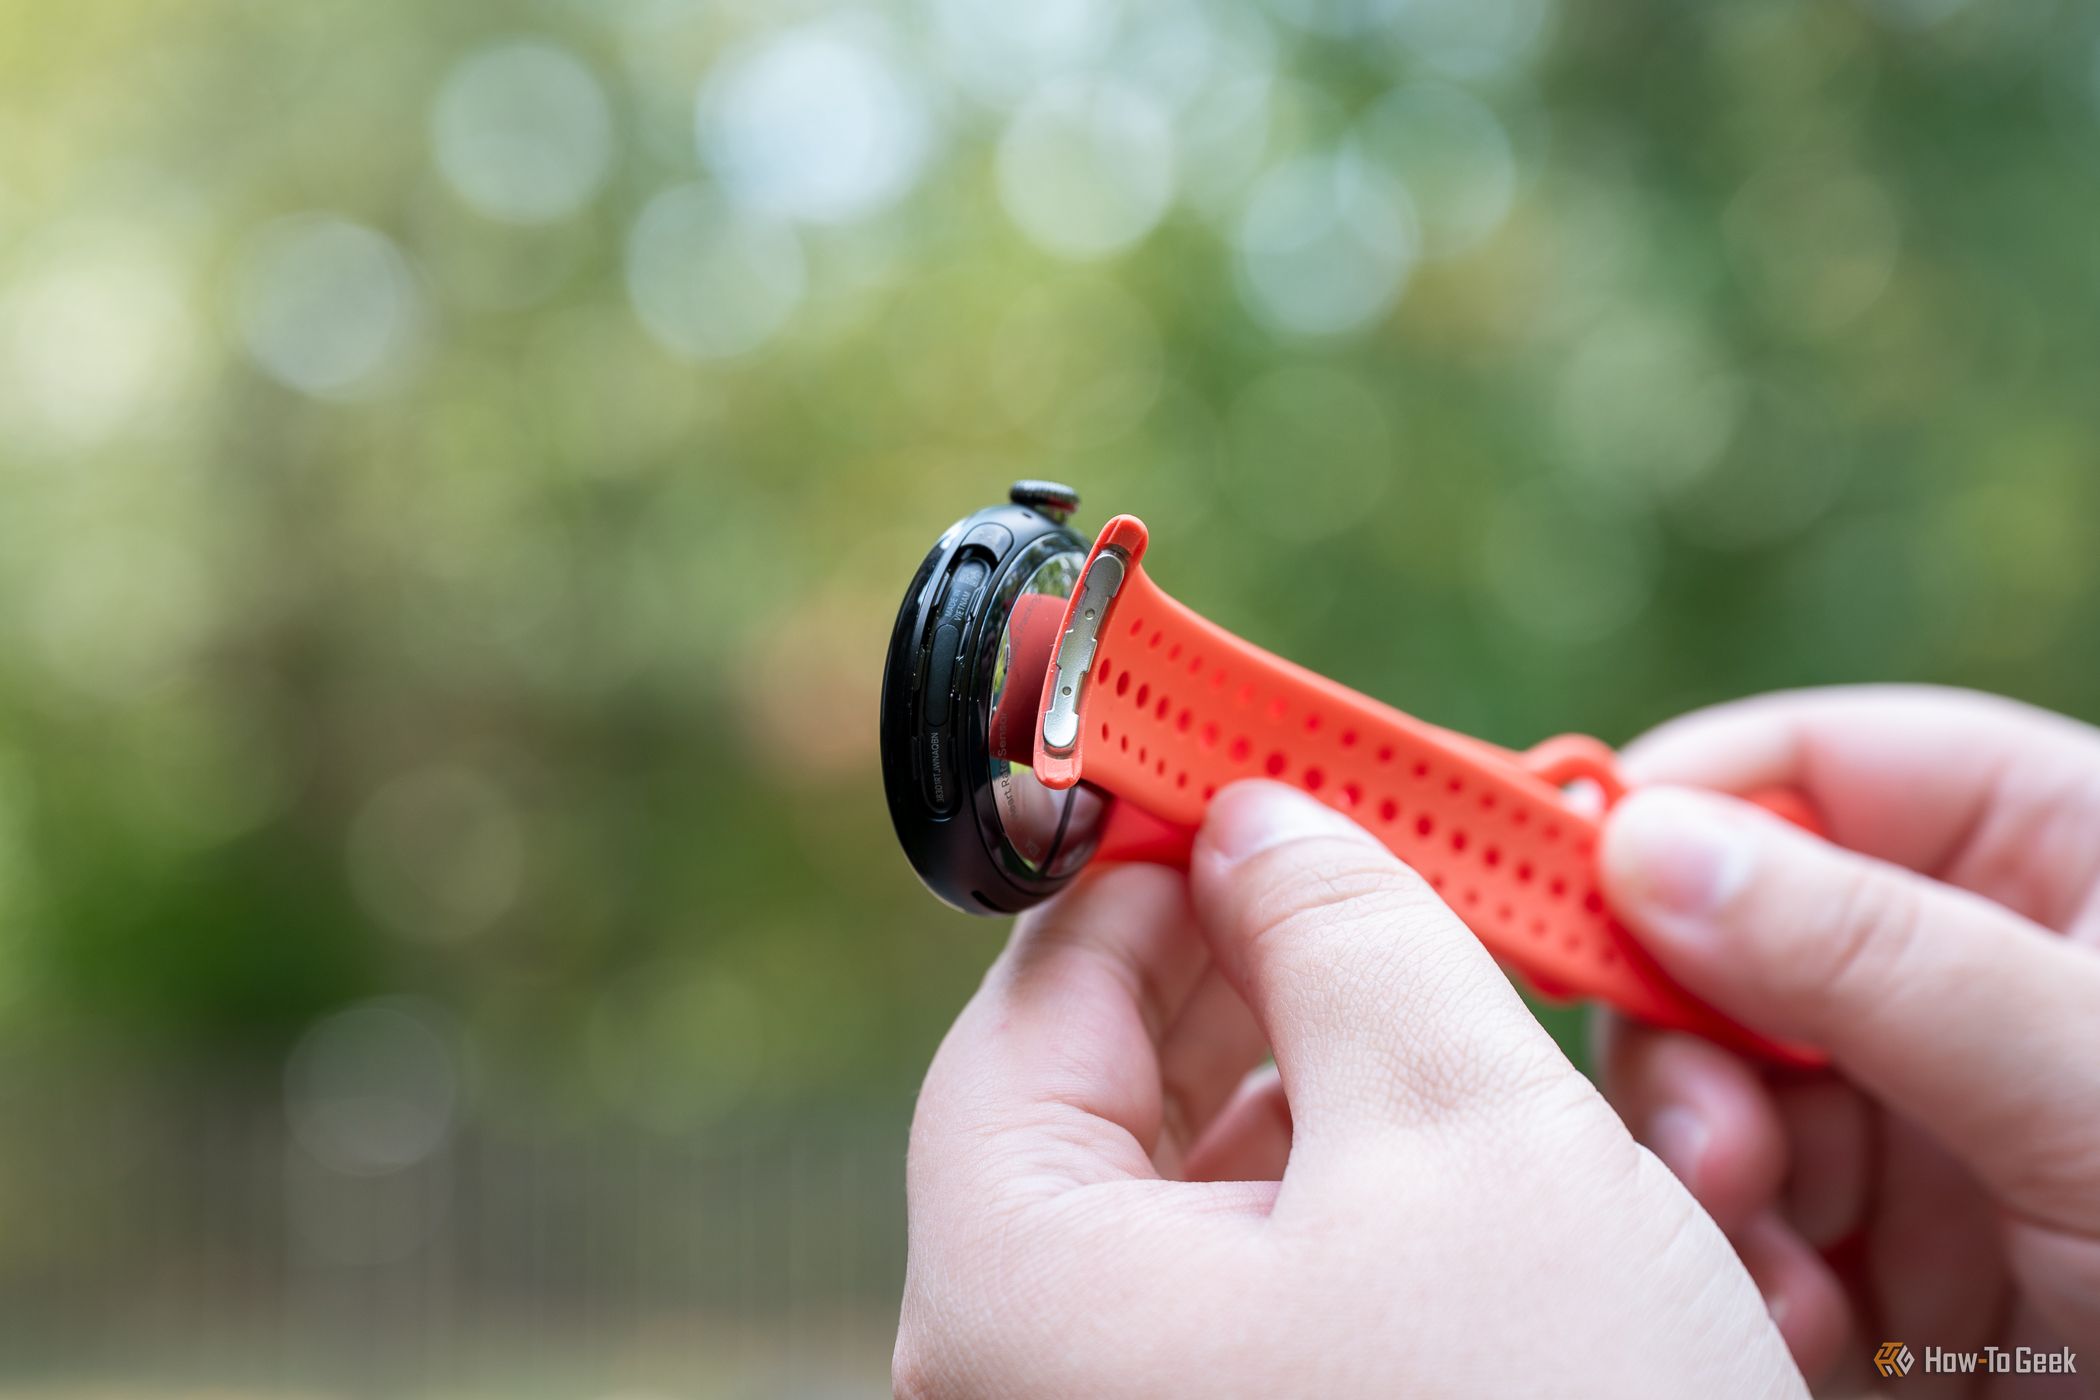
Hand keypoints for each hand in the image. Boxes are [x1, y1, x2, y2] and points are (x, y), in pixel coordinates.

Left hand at [897, 781, 1804, 1398]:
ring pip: (1205, 1196)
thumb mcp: (1459, 1126)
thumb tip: (1268, 822)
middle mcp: (1034, 1377)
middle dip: (1251, 969)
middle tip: (1364, 875)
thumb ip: (1345, 934)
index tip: (1235, 776)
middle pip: (1112, 1098)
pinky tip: (1465, 1152)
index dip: (1138, 868)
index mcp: (1014, 1285)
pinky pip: (1264, 1292)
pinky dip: (1355, 1201)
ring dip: (1329, 1081)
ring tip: (1450, 1007)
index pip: (1029, 1006)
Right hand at [1597, 686, 2099, 1394]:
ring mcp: (1929, 1107)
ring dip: (1718, 1176)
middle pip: (1728, 935)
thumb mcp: (2097, 1082)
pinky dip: (1748, 1264)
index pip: (1812, 769)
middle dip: (1692, 1041)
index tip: (1565, 886)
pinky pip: (1757, 1213)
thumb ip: (1876, 956)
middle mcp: (1968, 968)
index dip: (1680, 812)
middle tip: (1714, 1149)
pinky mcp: (1903, 1242)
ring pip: (1721, 1084)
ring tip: (1786, 1272)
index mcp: (2050, 854)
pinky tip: (1806, 1324)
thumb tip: (1649, 844)